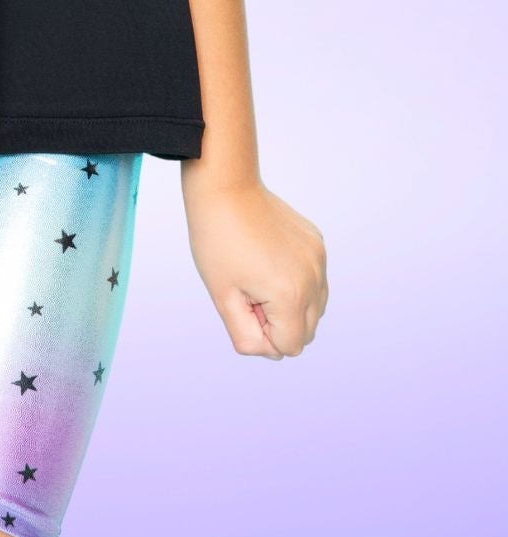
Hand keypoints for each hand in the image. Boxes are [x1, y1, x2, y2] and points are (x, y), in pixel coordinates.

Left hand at [183, 177, 327, 357]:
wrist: (226, 187)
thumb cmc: (217, 241)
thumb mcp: (222, 297)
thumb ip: (246, 336)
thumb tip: (271, 349)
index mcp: (291, 295)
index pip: (288, 347)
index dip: (262, 334)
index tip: (242, 302)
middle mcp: (314, 279)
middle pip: (306, 332)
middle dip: (278, 323)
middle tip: (248, 290)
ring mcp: (319, 259)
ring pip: (315, 308)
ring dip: (289, 305)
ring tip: (258, 275)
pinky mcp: (317, 243)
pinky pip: (314, 280)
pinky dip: (296, 281)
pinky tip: (269, 258)